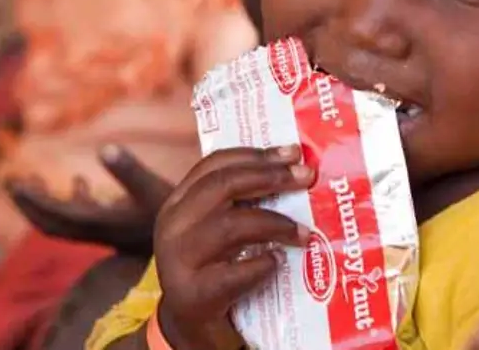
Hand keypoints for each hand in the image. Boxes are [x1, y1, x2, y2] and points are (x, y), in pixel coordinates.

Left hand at [7, 145, 173, 254]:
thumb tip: (104, 147)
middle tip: (10, 181)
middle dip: (28, 204)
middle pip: (49, 223)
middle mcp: (94, 231)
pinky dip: (75, 200)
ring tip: (33, 180)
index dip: (30, 199)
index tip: (12, 180)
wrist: (188, 242)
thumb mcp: (151, 187)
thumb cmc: (170, 212)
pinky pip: (84, 218)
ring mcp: (104, 231)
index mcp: (95, 222)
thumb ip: (127, 169)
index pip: (52, 213)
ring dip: (46, 204)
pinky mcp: (115, 228)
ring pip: (64, 222)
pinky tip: (80, 182)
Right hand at [154, 145, 313, 349]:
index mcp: (179, 203)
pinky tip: (278, 263)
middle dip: (270, 177)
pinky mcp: (192, 295)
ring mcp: (178, 260)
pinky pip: (234, 273)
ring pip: (230, 226)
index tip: (293, 152)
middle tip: (306, 177)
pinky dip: (261, 266)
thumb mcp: (217, 230)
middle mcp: (172, 226)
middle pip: (223, 186)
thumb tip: (297, 171)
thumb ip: (240, 203)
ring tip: (305, 233)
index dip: (256, 154)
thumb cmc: (215, 270)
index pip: (215, 164)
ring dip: (276, 224)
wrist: (190, 326)